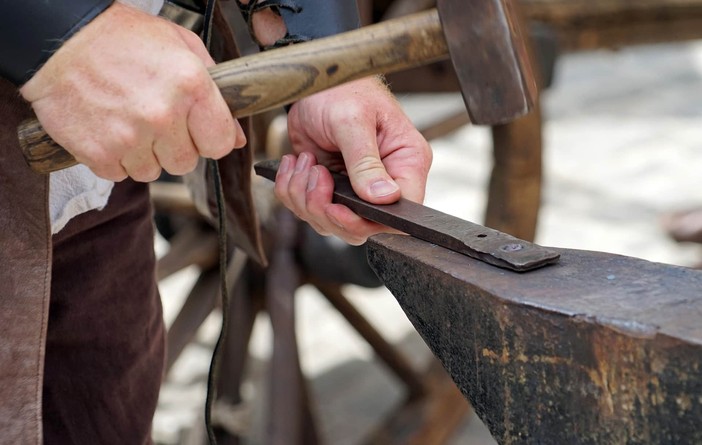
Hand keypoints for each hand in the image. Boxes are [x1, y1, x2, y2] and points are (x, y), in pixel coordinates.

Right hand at [19, 2, 245, 181]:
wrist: (58, 37)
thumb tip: (238, 138)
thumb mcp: (180, 46)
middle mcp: (163, 115)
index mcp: (191, 86)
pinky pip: (119, 174)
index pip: (221, 144)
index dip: (209, 138)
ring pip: (152, 172)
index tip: (197, 130)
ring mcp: (129, 137)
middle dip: (174, 147)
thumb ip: (216, 92)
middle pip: (186, 163)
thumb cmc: (122, 37)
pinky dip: (113, 158)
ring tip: (128, 121)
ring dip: (142, 154)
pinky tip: (107, 128)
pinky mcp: (98, 152)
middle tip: (155, 120)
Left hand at [274, 77, 432, 244]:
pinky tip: (296, 163)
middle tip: (314, 176)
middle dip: (327, 210)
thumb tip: (385, 197)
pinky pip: (309, 210)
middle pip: (361, 227)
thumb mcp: (353, 121)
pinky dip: (293, 191)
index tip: (338, 207)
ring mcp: (357, 188)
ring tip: (304, 162)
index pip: (400, 213)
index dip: (367, 221)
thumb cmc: (343, 89)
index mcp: (406, 163)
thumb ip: (366, 162)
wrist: (313, 82)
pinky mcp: (331, 188)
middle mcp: (385, 181)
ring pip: (330, 222)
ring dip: (305, 198)